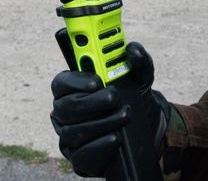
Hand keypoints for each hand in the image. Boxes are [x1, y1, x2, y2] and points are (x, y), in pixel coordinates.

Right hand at [50, 42, 169, 176]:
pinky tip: (115, 137)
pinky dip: (100, 146)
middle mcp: (65, 112)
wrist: (146, 129)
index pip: (61, 82)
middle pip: (66, 107)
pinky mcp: (79, 159)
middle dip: (92, 102)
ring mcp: (69, 137)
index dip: (76, 80)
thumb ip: (138, 60)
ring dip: (102, 123)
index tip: (98, 80)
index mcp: (72, 89)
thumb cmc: (132, 98)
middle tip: (114, 97)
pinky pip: (81, 155)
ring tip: (124, 116)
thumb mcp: (140, 77)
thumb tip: (132, 49)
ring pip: (75, 131)